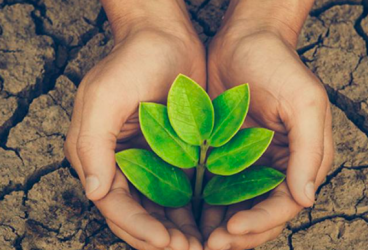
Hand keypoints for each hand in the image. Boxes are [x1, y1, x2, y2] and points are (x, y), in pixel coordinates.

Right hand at [64, 1, 204, 248]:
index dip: (138, 228)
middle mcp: (123, 164)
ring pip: (162, 209)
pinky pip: (182, 189)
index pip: (115, 206)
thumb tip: (95, 194)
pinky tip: (210, 221)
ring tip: (204, 245)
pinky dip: (194, 209)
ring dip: (180, 230)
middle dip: (160, 237)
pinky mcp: (175, 154)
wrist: (165, 37)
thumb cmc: (131, 61)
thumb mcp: (103, 97)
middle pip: (139, 214)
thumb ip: (92, 146)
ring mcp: (151, 161)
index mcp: (99, 155)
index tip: (167, 243)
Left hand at [202, 1, 333, 248]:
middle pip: (258, 213)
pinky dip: (203, 204)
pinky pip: (213, 187)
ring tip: (194, 239)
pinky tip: (186, 215)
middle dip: (236, 233)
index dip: (260, 222)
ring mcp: (247, 162)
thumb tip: (306, 199)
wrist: (244, 40)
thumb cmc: (278, 65)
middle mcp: (275, 167)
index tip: (231, 231)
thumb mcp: (304, 102)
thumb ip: (310, 151)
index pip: (284, 205)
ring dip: (217, 226)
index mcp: (300, 160)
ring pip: (234, 206)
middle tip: (208, 245)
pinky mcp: (222, 154)